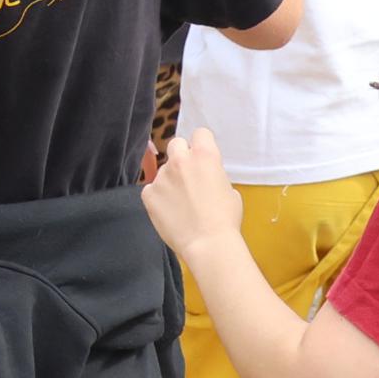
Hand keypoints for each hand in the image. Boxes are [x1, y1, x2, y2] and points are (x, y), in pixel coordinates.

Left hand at [136, 125, 243, 257]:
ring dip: (170, 180)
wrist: (208, 244)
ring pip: (163, 170)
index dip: (202, 144)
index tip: (202, 156)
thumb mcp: (229, 189)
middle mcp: (180, 160)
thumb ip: (214, 176)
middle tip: (188, 176)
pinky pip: (151, 189)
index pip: (200, 133)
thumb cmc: (225, 219)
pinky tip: (168, 212)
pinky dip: (158, 198)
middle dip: (181, 156)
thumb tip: (206, 179)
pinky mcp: (149, 194)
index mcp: (204, 155)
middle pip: (176, 144)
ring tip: (180, 203)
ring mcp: (162, 177)